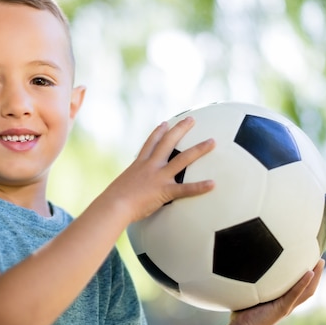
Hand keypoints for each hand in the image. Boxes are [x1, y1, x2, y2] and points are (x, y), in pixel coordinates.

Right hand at [99, 117, 214, 223]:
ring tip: (212, 142)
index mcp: (139, 164)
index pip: (150, 143)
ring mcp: (158, 177)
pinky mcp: (164, 191)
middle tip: (191, 120)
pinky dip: (200, 187)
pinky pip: (185, 189)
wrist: (113, 205)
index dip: (158, 132)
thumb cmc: (112, 201)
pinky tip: (213, 184)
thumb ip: (129, 186)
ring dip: (199, 149)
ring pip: (182, 159)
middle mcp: (151, 166)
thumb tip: (126, 192)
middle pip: (168, 142)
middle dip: (180, 129)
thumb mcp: (120, 187)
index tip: (165, 123)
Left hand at [229, 259, 324, 324]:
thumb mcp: (249, 293)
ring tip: (320, 262)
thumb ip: (251, 281)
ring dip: (315, 276)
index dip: (306, 276)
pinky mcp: (282, 309)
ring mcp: (286, 307)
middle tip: (320, 258)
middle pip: (308, 288)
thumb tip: (243, 262)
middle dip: (316, 274)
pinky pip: (294, 294)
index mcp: (282, 301)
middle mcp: (287, 304)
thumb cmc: (241, 313)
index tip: (309, 260)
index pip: (299, 287)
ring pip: (306, 291)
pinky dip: (303, 283)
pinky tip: (309, 272)